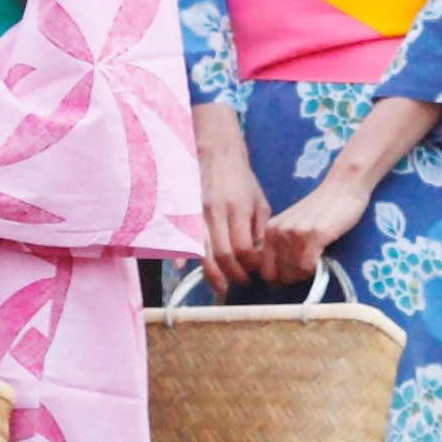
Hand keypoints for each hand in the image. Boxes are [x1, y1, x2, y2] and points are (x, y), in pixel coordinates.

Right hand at [194, 105, 269, 283]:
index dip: (250, 264)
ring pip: (202, 251)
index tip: (255, 270)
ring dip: (211, 274)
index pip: (244, 247)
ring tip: (221, 287)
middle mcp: (216, 213)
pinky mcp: (185, 213)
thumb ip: (261, 229)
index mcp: (238, 209)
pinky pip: (182, 239)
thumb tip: (260, 256)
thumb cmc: (241, 180)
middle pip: (223, 254)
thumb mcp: (259, 201)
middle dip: (233, 274)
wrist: (216, 153)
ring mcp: (197, 214)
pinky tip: (185, 270)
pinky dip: (181, 257)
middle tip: (241, 282)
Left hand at [257, 171, 372, 288]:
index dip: (279, 277)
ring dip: (306, 274)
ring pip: (294, 272)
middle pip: (279, 275)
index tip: (292, 273)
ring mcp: (296, 233)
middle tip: (305, 270)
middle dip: (292, 278)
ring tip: (315, 263)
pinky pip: (309, 266)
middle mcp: (278, 232)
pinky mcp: (316, 235)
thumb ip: (281, 244)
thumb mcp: (292, 224)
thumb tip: (278, 274)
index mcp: (270, 230)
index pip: (265, 270)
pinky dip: (316, 270)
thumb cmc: (320, 208)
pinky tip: (321, 259)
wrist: (342, 188)